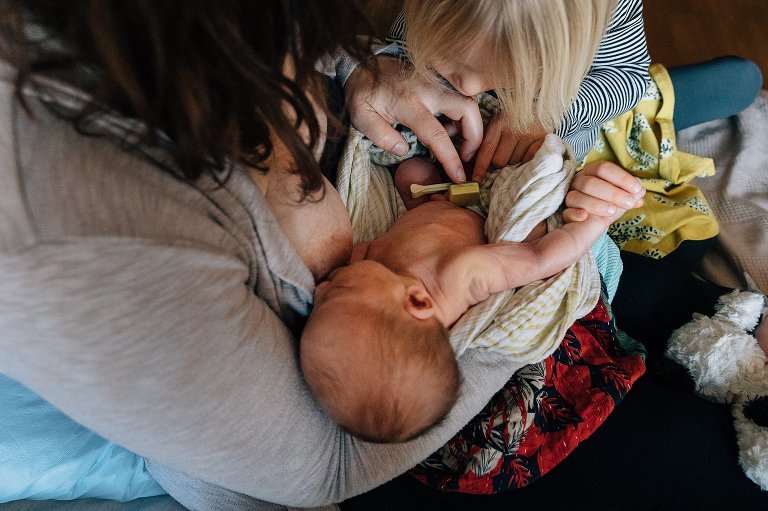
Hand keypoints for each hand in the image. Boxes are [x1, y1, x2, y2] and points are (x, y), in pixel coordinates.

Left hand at [345, 55, 483, 182]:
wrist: (363, 63)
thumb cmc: (363, 93)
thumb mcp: (362, 117)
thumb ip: (381, 136)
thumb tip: (404, 150)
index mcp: (409, 103)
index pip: (437, 134)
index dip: (450, 158)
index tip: (458, 177)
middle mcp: (428, 90)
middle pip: (468, 109)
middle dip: (475, 136)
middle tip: (467, 157)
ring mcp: (436, 84)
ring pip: (468, 102)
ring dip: (470, 126)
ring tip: (456, 145)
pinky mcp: (439, 83)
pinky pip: (460, 99)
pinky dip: (461, 117)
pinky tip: (447, 129)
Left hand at [472, 114, 547, 181]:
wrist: (538, 104)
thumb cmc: (513, 117)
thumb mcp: (497, 122)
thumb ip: (487, 140)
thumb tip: (472, 162)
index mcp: (499, 123)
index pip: (487, 149)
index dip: (480, 166)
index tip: (476, 178)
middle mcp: (514, 129)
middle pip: (500, 161)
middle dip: (498, 162)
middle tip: (503, 154)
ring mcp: (530, 135)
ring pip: (514, 163)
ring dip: (512, 161)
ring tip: (516, 149)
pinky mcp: (543, 140)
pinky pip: (529, 161)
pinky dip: (525, 160)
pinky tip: (525, 152)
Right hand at [563, 161, 644, 223]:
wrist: (590, 226)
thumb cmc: (607, 207)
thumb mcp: (621, 201)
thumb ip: (630, 195)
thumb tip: (641, 191)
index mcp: (592, 173)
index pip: (604, 169)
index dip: (621, 177)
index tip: (636, 188)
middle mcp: (578, 182)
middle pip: (591, 183)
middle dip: (612, 193)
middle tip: (629, 202)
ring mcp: (569, 197)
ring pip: (576, 196)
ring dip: (596, 204)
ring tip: (613, 212)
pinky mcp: (564, 212)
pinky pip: (566, 212)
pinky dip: (575, 213)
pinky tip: (585, 217)